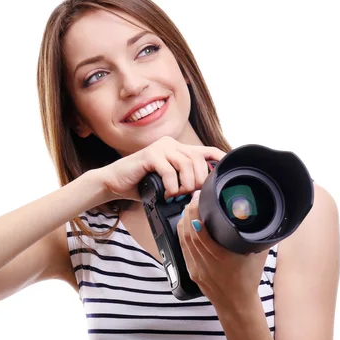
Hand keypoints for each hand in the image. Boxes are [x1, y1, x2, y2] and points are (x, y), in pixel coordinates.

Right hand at [94, 136, 225, 201]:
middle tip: (189, 194)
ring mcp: (161, 147)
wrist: (114, 183)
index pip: (205, 150)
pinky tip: (166, 194)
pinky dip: (171, 186)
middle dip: (198, 180)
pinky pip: (170, 171)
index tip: (226, 170)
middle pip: (198, 159)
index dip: (219, 158)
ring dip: (185, 184)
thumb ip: (183, 183)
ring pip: (186, 164)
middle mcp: (171, 144)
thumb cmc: (140, 185)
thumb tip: (201, 194)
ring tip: (177, 195)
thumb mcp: (167, 184)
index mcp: (177, 149)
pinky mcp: (150, 155)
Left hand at [177, 191, 268, 309]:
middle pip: (190, 233)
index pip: (201, 232)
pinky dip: (182, 233)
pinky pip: (183, 248)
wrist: (237, 304)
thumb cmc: (248, 280)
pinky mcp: (192, 271)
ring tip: (189, 206)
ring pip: (184, 240)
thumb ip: (260, 236)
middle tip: (194, 197)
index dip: (197, 212)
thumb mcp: (259, 256)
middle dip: (189, 211)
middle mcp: (206, 262)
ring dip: (184, 220)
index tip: (199, 198)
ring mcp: (197, 268)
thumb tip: (264, 215)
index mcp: (222, 257)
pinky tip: (184, 223)